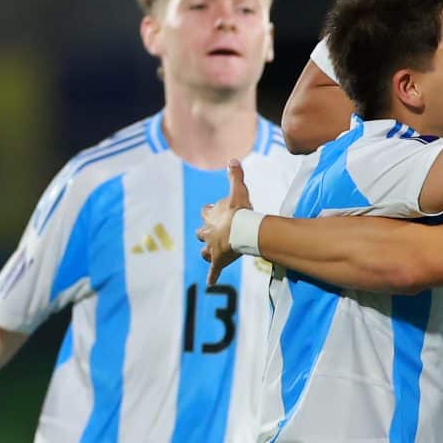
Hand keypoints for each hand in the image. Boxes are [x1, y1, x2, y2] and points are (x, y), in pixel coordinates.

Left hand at [197, 160, 249, 285]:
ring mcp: (212, 247)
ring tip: (209, 255)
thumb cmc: (239, 211)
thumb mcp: (238, 190)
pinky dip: (212, 276)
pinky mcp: (218, 260)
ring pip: (204, 251)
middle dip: (204, 232)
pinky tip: (210, 283)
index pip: (206, 211)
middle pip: (201, 232)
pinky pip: (213, 271)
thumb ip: (235, 175)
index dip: (210, 211)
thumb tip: (232, 159)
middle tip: (210, 233)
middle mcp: (208, 231)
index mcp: (211, 215)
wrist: (241, 229)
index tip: (213, 210)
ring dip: (206, 252)